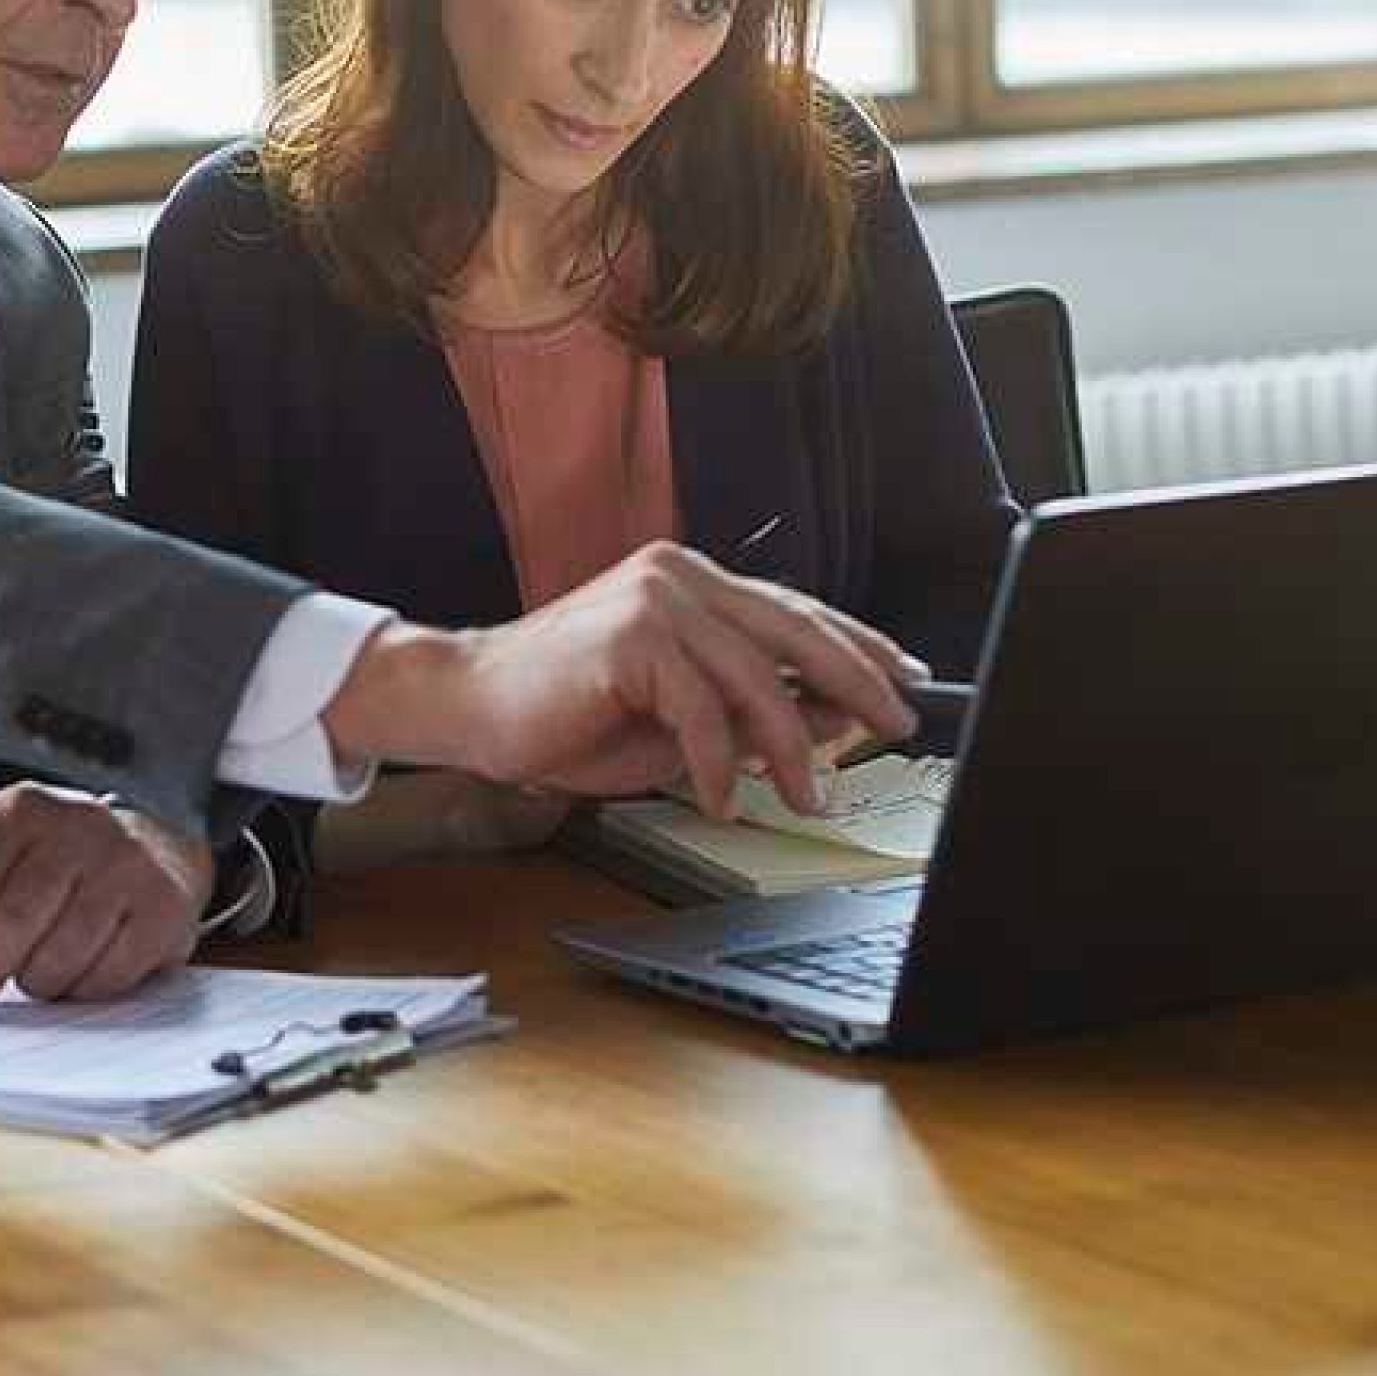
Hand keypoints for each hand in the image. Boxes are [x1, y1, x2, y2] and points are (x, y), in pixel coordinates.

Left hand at [0, 784, 212, 1019]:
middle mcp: (77, 826)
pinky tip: (79, 971)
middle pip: (11, 924)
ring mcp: (126, 865)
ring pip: (58, 956)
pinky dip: (81, 991)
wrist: (154, 849)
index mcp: (20, 812)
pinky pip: (106, 978)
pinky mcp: (163, 907)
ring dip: (35, 984)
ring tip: (35, 970)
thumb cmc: (56, 869)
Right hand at [323, 542, 923, 819]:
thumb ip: (746, 712)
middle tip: (897, 726)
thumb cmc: (565, 713)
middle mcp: (680, 576)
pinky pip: (701, 707)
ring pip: (757, 674)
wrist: (470, 705)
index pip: (796, 609)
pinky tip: (716, 799)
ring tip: (803, 796)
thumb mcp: (677, 719)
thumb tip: (831, 723)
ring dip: (790, 747)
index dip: (858, 644)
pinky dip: (716, 764)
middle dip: (857, 683)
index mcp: (692, 582)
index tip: (906, 677)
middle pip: (796, 628)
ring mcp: (655, 598)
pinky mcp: (631, 635)